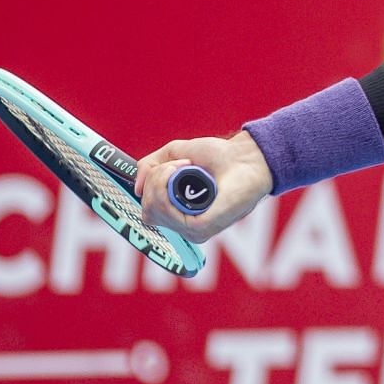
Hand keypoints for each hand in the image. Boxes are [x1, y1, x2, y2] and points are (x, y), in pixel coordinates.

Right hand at [133, 130, 274, 244]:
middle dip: (155, 182)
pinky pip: (169, 214)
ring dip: (161, 180)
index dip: (148, 190)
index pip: (148, 214)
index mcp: (180, 215)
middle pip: (148, 212)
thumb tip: (136, 187)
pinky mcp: (203, 227)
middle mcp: (186, 226)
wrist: (248, 155)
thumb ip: (150, 166)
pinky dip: (169, 186)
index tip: (163, 170)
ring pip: (155, 212)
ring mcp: (194, 230)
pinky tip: (186, 171)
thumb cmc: (218, 156)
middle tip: (178, 164)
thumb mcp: (175, 154)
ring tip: (185, 166)